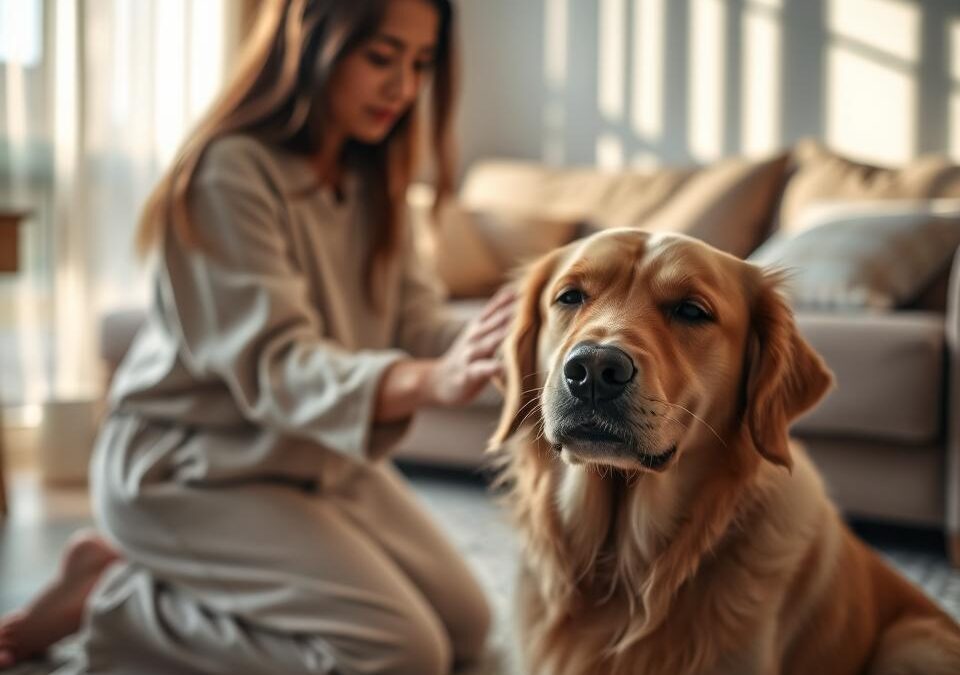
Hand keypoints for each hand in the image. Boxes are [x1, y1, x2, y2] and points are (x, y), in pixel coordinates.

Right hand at [425, 286, 516, 406]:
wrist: (439, 380)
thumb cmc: (467, 357)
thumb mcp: (477, 334)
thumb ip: (495, 320)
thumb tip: (515, 300)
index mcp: (478, 327)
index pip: (494, 309)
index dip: (508, 299)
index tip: (526, 289)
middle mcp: (473, 338)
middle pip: (493, 322)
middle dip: (509, 313)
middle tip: (527, 303)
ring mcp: (469, 355)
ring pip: (487, 343)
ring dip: (500, 335)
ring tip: (514, 328)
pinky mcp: (467, 374)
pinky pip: (480, 370)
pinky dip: (490, 368)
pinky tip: (501, 367)